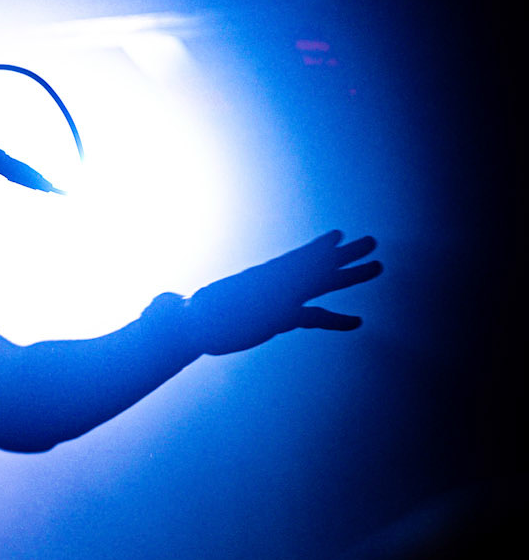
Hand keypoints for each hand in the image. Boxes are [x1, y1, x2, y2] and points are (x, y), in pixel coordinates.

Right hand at [187, 231, 382, 354]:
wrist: (190, 323)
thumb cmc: (197, 316)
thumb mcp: (212, 305)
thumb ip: (217, 301)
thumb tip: (182, 303)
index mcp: (260, 279)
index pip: (294, 260)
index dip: (318, 249)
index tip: (336, 236)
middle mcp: (274, 282)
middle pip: (316, 264)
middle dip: (344, 254)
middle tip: (371, 241)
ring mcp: (279, 296)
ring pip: (323, 280)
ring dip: (351, 272)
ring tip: (378, 265)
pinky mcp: (281, 315)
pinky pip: (315, 315)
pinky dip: (337, 319)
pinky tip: (358, 321)